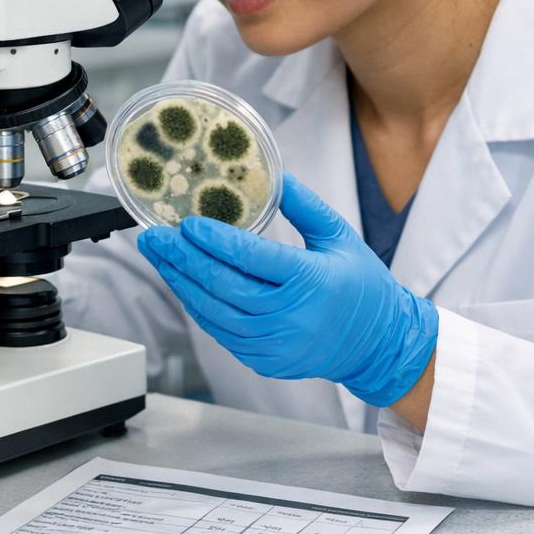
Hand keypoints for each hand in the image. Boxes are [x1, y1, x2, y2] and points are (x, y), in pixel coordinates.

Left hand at [136, 173, 437, 407]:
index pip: (250, 258)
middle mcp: (289, 316)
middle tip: (155, 236)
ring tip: (159, 257)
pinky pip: (221, 332)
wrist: (378, 345)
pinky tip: (183, 283)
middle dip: (183, 259)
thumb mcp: (340, 236)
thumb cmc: (362, 287)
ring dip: (181, 282)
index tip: (187, 224)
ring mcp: (274, 343)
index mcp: (309, 280)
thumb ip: (304, 205)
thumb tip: (273, 174)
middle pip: (222, 285)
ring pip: (214, 312)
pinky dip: (198, 307)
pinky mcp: (265, 360)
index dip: (214, 241)